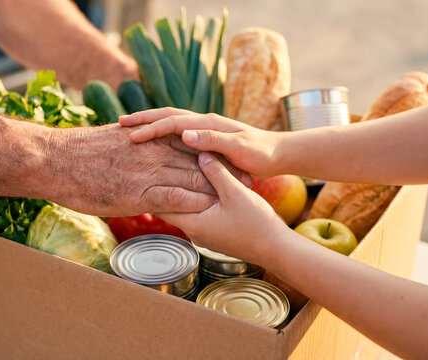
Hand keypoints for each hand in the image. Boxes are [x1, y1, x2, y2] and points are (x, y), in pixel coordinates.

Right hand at [43, 124, 249, 216]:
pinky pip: (174, 197)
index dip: (213, 152)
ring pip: (192, 178)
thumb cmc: (79, 154)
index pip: (190, 143)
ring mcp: (148, 172)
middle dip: (224, 170)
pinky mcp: (139, 192)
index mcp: (149, 138)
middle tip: (248, 179)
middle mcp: (154, 152)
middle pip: (198, 160)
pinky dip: (194, 203)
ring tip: (240, 197)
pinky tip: (211, 211)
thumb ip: (133, 142)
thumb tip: (140, 144)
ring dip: (218, 188)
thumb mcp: (112, 141)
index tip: (232, 160)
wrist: (56, 161)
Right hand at [119, 108, 283, 176]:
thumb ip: (213, 141)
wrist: (277, 154)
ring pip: (170, 124)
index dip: (151, 128)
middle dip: (143, 119)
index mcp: (208, 123)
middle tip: (119, 124)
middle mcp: (203, 123)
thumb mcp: (239, 148)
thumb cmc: (260, 153)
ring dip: (149, 125)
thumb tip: (185, 133)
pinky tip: (151, 143)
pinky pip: (177, 135)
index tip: (132, 135)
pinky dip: (161, 135)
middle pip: (166, 116)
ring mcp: (203, 130)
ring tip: (129, 130)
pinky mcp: (205, 139)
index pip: (173, 121)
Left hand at [157, 152, 288, 265]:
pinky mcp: (216, 236)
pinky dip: (199, 202)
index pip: (161, 205)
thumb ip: (216, 172)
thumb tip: (200, 153)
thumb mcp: (235, 192)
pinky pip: (201, 217)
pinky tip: (204, 188)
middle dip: (169, 188)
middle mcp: (194, 233)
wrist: (277, 249)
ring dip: (186, 194)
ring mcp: (205, 236)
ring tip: (180, 173)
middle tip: (161, 167)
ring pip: (188, 211)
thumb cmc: (256, 223)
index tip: (151, 170)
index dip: (155, 187)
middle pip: (173, 208)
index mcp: (193, 224)